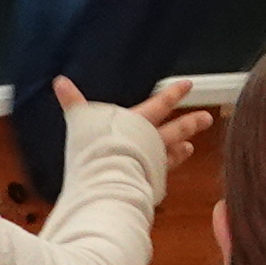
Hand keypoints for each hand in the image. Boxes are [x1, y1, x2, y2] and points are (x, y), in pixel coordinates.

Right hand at [59, 72, 213, 171]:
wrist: (106, 180)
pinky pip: (163, 175)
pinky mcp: (151, 183)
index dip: (174, 94)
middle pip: (176, 130)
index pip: (160, 103)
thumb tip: (58, 81)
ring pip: (173, 154)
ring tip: (191, 148)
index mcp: (138, 123)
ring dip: (181, 150)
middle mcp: (150, 142)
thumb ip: (72, 101)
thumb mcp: (81, 119)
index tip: (189, 85)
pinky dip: (168, 171)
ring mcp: (153, 164)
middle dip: (191, 123)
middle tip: (206, 118)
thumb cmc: (95, 147)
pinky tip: (169, 174)